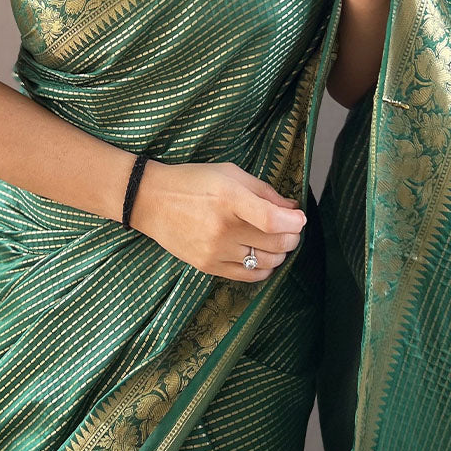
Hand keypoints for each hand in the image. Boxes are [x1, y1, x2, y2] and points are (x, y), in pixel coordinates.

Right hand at [130, 159, 307, 281]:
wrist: (151, 201)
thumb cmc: (193, 181)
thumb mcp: (230, 174)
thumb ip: (264, 191)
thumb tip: (293, 209)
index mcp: (229, 199)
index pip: (272, 219)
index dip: (294, 221)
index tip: (299, 217)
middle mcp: (222, 228)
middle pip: (276, 243)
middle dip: (292, 236)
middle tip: (291, 227)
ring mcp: (215, 251)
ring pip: (267, 262)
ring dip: (280, 253)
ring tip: (275, 240)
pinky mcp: (208, 266)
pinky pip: (249, 276)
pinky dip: (264, 268)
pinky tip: (262, 256)